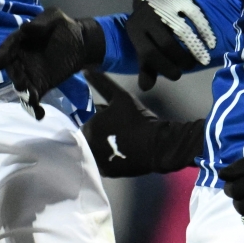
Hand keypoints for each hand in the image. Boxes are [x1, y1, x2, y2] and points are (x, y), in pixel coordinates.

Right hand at [0, 8, 104, 118]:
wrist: (82, 43)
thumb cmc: (64, 27)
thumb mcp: (55, 17)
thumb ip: (41, 22)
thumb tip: (25, 28)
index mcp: (20, 42)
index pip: (8, 49)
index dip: (2, 56)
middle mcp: (20, 59)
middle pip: (13, 70)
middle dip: (15, 77)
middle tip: (22, 84)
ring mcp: (30, 74)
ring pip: (21, 85)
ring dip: (24, 93)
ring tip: (31, 98)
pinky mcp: (40, 85)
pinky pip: (33, 97)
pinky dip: (34, 107)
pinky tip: (40, 114)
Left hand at [81, 71, 205, 176]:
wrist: (157, 145)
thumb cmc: (138, 119)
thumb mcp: (120, 97)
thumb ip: (102, 83)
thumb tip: (86, 69)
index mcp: (88, 127)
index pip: (88, 123)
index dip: (101, 121)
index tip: (114, 121)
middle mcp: (88, 146)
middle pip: (90, 138)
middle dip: (101, 134)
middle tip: (120, 130)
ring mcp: (97, 161)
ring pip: (96, 150)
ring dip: (105, 146)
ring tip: (123, 141)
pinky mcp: (108, 173)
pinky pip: (104, 163)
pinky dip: (110, 158)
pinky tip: (123, 152)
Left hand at [126, 0, 215, 87]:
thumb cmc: (147, 26)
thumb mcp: (141, 44)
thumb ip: (145, 66)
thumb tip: (146, 88)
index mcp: (135, 30)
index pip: (148, 53)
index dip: (163, 67)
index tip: (176, 75)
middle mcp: (147, 17)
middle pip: (166, 43)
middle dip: (180, 59)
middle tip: (189, 67)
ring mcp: (164, 6)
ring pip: (181, 30)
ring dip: (194, 48)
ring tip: (201, 60)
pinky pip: (194, 15)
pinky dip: (204, 30)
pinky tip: (210, 43)